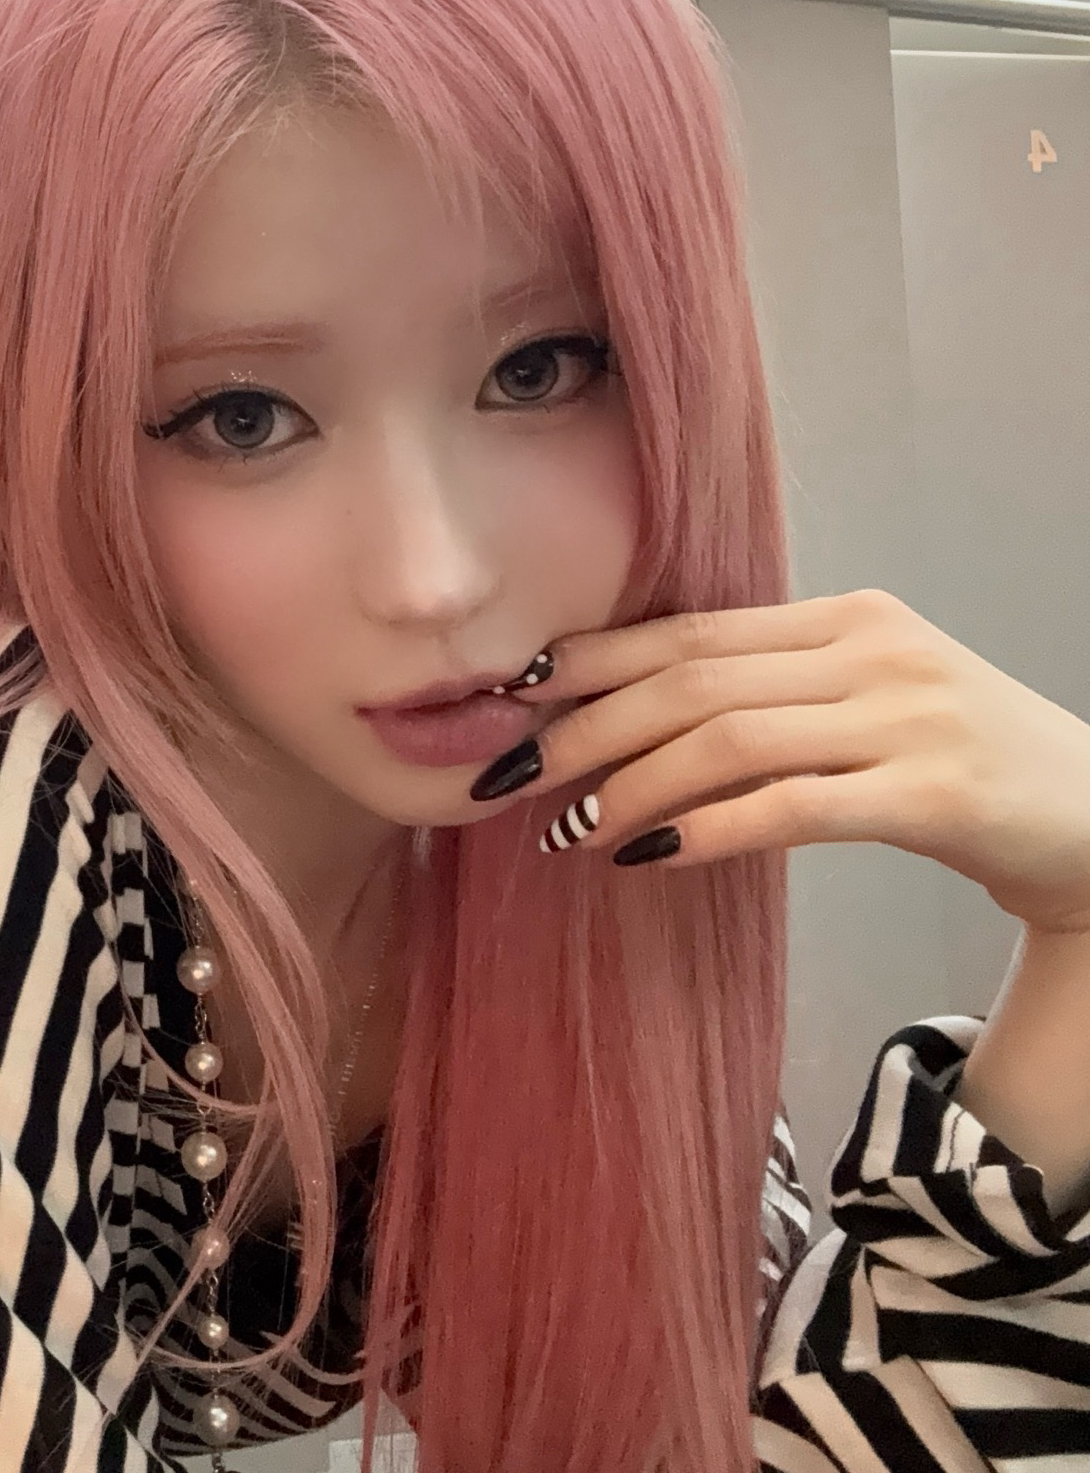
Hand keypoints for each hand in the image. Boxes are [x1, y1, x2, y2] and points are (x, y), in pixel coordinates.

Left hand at [501, 589, 1089, 936]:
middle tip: (510, 776)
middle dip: (587, 728)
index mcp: (848, 618)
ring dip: (633, 785)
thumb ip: (774, 694)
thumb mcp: (868, 704)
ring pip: (732, 739)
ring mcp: (908, 717)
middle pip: (695, 679)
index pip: (692, 629)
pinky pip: (794, 805)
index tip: (514, 694)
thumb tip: (635, 717)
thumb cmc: (961, 768)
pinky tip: (650, 854)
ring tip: (570, 830)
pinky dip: (710, 828)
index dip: (594, 660)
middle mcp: (874, 652)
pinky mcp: (934, 792)